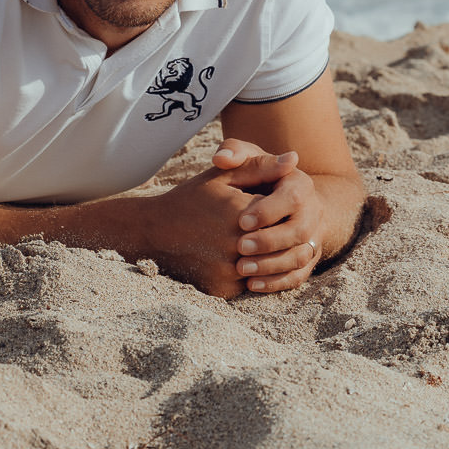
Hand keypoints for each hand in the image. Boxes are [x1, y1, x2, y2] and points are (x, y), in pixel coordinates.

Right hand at [135, 163, 279, 297]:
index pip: (279, 213)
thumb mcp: (222, 177)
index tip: (267, 208)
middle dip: (275, 234)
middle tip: (266, 229)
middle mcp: (236, 245)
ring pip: (266, 265)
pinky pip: (250, 282)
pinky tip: (238, 260)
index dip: (276, 210)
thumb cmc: (191, 199)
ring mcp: (229, 270)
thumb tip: (294, 159)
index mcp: (240, 213)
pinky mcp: (223, 289)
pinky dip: (250, 273)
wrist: (154, 233)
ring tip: (256, 243)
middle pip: (276, 241)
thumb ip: (260, 167)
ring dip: (266, 256)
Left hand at [212, 141, 325, 293]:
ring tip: (241, 269)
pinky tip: (251, 284)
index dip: (268, 211)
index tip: (240, 221)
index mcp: (301, 184)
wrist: (271, 198)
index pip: (293, 198)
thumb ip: (234, 153)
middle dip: (269, 242)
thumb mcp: (245, 159)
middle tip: (239, 248)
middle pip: (299, 231)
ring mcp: (313, 237)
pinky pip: (298, 276)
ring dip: (271, 266)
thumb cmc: (252, 175)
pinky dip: (276, 283)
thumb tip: (222, 158)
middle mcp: (313, 211)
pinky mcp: (307, 258)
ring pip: (300, 257)